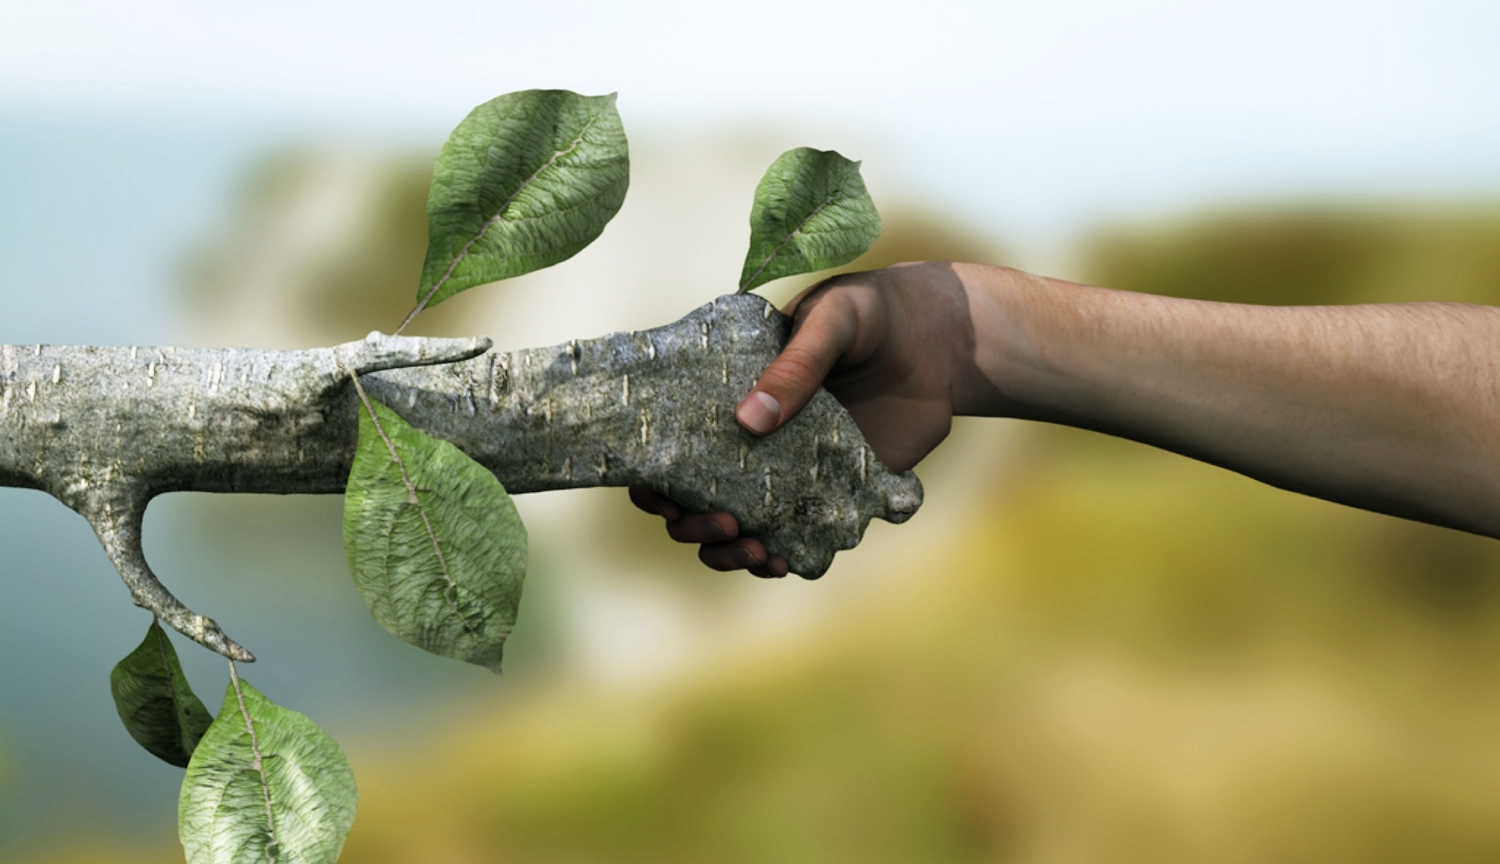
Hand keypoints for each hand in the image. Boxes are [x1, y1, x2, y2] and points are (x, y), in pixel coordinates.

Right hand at [632, 262, 984, 575]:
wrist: (936, 339)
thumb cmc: (869, 314)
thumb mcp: (830, 320)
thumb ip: (796, 366)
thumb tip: (748, 422)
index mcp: (728, 397)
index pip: (671, 446)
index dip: (653, 478)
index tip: (660, 492)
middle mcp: (750, 443)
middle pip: (693, 502)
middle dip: (691, 525)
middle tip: (722, 521)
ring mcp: (790, 474)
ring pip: (739, 531)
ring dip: (731, 553)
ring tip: (755, 550)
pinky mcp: (836, 495)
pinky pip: (799, 538)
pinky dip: (785, 558)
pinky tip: (786, 560)